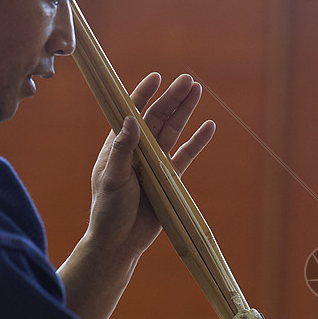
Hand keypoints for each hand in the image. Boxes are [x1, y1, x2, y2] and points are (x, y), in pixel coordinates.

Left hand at [86, 73, 215, 259]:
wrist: (121, 240)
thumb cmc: (108, 210)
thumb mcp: (111, 178)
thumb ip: (122, 150)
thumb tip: (131, 121)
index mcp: (119, 146)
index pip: (132, 113)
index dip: (143, 94)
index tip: (156, 77)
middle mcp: (139, 150)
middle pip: (158, 117)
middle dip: (172, 98)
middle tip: (188, 80)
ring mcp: (156, 163)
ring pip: (174, 131)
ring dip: (185, 112)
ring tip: (197, 91)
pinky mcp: (170, 179)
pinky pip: (187, 156)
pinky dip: (197, 142)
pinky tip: (208, 126)